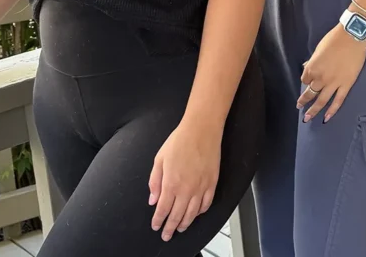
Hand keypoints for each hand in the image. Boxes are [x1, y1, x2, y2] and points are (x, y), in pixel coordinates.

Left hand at [148, 119, 221, 241]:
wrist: (202, 130)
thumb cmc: (180, 140)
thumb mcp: (159, 159)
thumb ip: (155, 182)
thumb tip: (153, 200)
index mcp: (171, 183)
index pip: (163, 209)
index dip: (158, 220)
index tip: (156, 226)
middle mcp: (186, 189)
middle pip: (177, 216)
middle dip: (170, 228)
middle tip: (166, 235)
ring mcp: (201, 187)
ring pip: (192, 213)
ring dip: (185, 223)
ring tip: (180, 228)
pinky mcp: (212, 183)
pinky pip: (206, 204)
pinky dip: (200, 212)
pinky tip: (195, 214)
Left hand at [298, 25, 365, 123]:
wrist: (352, 36)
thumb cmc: (334, 39)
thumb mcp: (318, 49)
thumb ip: (312, 61)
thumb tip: (307, 67)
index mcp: (312, 68)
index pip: (305, 79)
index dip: (306, 81)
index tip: (308, 82)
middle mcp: (320, 78)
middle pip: (310, 92)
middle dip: (304, 101)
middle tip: (299, 107)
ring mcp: (333, 83)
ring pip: (321, 101)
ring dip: (313, 111)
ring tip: (307, 118)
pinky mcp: (346, 85)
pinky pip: (338, 101)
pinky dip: (332, 111)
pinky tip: (326, 118)